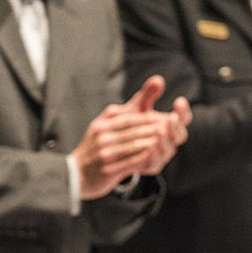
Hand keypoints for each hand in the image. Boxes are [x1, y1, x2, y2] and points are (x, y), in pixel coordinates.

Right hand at [69, 77, 190, 199]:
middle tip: (174, 130)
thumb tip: (159, 80)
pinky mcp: (107, 169)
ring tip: (169, 143)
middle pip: (137, 131)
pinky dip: (146, 160)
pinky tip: (156, 158)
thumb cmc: (100, 143)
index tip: (171, 119)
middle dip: (159, 130)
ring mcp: (105, 152)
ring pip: (136, 146)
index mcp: (107, 121)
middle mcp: (104, 134)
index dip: (155, 118)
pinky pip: (131, 163)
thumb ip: (138, 101)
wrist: (76, 172)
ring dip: (155, 145)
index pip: (135, 117)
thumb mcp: (114, 118)